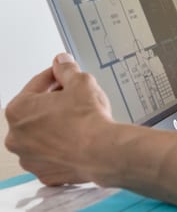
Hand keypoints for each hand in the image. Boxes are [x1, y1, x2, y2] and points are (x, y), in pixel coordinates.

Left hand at [4, 53, 114, 185]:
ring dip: (56, 125)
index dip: (54, 76)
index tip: (64, 74)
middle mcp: (16, 136)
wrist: (102, 152)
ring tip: (79, 119)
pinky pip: (52, 154)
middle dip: (54, 102)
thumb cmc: (87, 120)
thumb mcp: (80, 82)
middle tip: (75, 97)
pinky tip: (79, 138)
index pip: (36, 84)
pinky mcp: (45, 172)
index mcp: (18, 110)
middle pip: (36, 111)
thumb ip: (66, 69)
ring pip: (42, 134)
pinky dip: (62, 146)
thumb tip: (61, 62)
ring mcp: (29, 157)